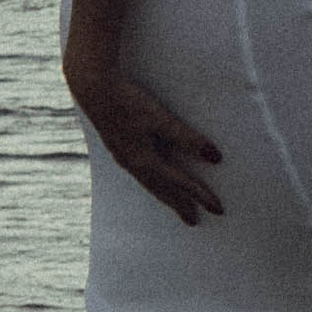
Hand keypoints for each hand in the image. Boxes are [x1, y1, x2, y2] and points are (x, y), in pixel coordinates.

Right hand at [70, 67, 225, 222]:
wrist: (93, 89)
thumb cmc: (129, 102)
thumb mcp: (161, 119)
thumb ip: (187, 139)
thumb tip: (216, 158)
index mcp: (145, 161)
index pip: (181, 183)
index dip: (201, 196)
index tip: (218, 209)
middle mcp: (134, 164)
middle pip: (162, 191)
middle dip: (179, 205)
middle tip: (193, 221)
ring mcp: (124, 157)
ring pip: (149, 184)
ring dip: (164, 196)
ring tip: (175, 205)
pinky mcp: (118, 147)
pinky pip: (140, 175)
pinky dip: (152, 183)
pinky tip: (152, 178)